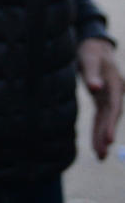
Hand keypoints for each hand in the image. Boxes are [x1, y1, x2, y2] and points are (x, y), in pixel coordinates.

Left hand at [78, 37, 122, 159]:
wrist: (94, 46)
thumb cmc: (91, 51)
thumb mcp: (89, 59)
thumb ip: (91, 74)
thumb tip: (95, 88)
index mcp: (114, 84)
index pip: (114, 108)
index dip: (111, 124)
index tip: (109, 139)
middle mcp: (114, 93)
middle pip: (111, 118)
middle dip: (106, 136)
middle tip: (102, 154)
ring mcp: (109, 97)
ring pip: (106, 120)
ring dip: (103, 137)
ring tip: (99, 157)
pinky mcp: (101, 99)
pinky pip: (100, 117)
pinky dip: (98, 130)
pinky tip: (96, 145)